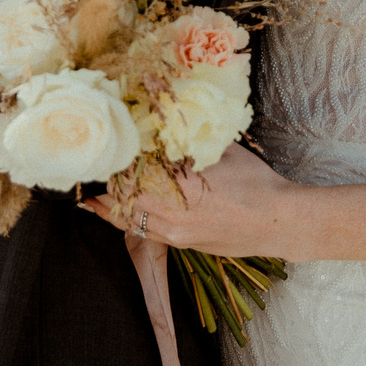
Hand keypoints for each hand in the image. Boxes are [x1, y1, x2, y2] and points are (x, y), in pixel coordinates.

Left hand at [82, 143, 302, 258]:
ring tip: (90, 199)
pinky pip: (147, 233)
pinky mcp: (184, 244)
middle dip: (105, 188)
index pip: (132, 176)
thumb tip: (169, 121)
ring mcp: (177, 233)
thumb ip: (191, 139)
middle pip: (125, 201)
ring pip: (131, 222)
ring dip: (111, 209)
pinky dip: (129, 222)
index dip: (112, 167)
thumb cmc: (256, 182)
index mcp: (180, 186)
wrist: (279, 222)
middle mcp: (172, 213)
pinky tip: (117, 216)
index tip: (97, 155)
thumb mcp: (222, 150)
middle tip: (86, 175)